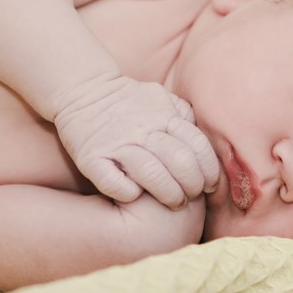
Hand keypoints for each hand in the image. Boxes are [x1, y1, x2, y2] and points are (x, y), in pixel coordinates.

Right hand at [53, 75, 219, 208]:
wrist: (82, 91)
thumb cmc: (127, 101)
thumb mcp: (161, 98)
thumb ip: (184, 116)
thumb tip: (205, 144)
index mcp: (163, 115)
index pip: (197, 146)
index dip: (209, 170)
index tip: (210, 185)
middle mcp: (143, 129)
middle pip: (180, 162)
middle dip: (193, 186)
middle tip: (191, 196)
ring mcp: (117, 144)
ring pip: (153, 175)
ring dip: (168, 194)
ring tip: (172, 202)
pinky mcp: (92, 158)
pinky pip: (115, 183)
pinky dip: (129, 193)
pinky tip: (136, 196)